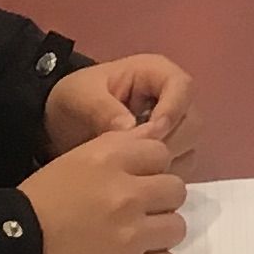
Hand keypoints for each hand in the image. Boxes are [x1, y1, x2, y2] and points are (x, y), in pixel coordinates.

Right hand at [16, 127, 186, 253]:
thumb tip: (149, 141)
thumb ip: (112, 153)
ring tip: (131, 244)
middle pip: (175, 189)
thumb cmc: (29, 210)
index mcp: (108, 160)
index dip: (151, 168)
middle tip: (135, 215)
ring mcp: (133, 235)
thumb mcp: (69, 165)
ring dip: (158, 234)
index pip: (160, 152)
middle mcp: (127, 193)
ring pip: (176, 226)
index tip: (137, 182)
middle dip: (159, 201)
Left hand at [47, 55, 196, 163]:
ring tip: (137, 171)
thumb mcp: (81, 96)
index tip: (150, 133)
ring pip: (190, 145)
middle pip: (192, 120)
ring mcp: (171, 127)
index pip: (182, 87)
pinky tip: (139, 179)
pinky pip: (179, 165)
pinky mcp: (166, 151)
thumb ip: (103, 109)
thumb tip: (130, 130)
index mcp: (155, 74)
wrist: (61, 123)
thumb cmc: (74, 99)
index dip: (172, 110)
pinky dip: (164, 175)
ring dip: (169, 161)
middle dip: (171, 140)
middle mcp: (171, 98)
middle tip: (141, 159)